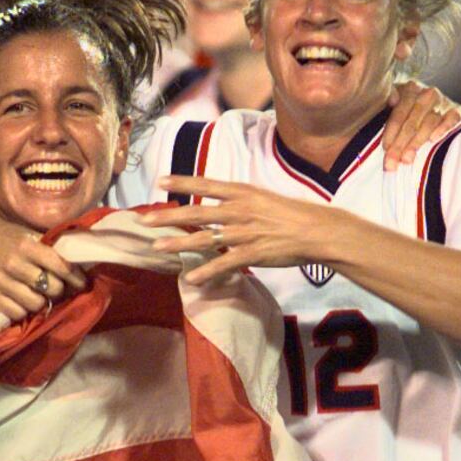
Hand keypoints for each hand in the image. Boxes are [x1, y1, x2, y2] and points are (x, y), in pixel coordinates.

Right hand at [0, 221, 86, 321]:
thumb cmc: (9, 236)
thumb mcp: (30, 235)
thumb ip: (51, 248)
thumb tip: (78, 264)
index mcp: (27, 246)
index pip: (61, 267)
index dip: (76, 278)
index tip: (83, 283)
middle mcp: (14, 264)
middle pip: (51, 288)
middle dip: (60, 290)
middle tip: (59, 288)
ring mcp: (0, 281)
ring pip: (35, 304)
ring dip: (43, 302)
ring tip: (42, 296)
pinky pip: (16, 313)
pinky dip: (24, 310)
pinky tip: (25, 302)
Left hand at [140, 176, 360, 284]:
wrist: (316, 230)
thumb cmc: (290, 213)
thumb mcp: (262, 198)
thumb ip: (239, 201)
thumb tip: (219, 204)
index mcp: (242, 192)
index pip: (206, 184)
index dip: (182, 182)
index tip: (160, 181)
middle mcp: (239, 210)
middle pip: (196, 212)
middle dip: (168, 216)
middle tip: (144, 220)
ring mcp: (244, 232)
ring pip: (204, 238)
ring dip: (178, 243)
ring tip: (157, 247)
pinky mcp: (252, 253)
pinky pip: (225, 264)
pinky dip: (207, 272)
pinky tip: (191, 279)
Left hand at [383, 80, 460, 167]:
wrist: (432, 102)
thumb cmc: (407, 108)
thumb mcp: (393, 103)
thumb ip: (388, 104)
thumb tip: (391, 101)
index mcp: (409, 89)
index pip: (398, 114)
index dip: (390, 133)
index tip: (385, 149)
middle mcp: (427, 93)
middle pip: (412, 122)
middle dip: (400, 144)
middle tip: (392, 162)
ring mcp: (443, 101)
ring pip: (429, 123)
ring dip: (417, 142)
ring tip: (407, 159)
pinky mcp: (456, 110)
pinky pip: (451, 119)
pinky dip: (443, 128)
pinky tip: (433, 139)